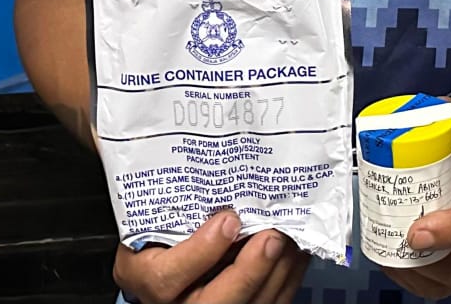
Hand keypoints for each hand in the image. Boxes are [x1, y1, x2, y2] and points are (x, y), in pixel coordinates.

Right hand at [113, 208, 312, 303]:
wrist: (163, 268)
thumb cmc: (158, 236)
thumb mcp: (152, 221)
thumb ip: (177, 207)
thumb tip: (221, 170)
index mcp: (152, 279)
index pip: (167, 278)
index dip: (200, 252)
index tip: (228, 220)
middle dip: (250, 270)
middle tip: (273, 236)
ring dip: (277, 271)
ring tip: (294, 235)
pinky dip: (288, 278)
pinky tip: (298, 250)